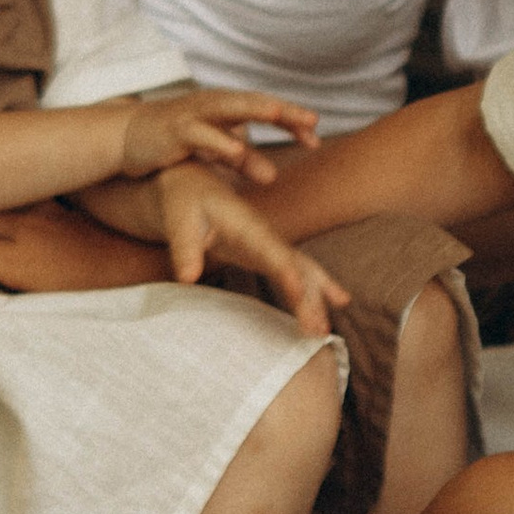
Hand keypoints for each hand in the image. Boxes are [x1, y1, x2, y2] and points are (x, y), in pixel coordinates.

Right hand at [0, 201, 166, 292]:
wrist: (139, 271)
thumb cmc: (93, 298)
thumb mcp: (40, 309)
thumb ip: (0, 299)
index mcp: (15, 261)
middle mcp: (24, 230)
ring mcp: (43, 213)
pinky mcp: (60, 207)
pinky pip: (21, 194)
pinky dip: (4, 199)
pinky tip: (6, 209)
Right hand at [111, 86, 319, 184]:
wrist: (127, 136)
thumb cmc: (175, 141)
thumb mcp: (213, 151)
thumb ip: (242, 160)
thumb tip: (273, 177)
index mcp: (226, 110)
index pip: (266, 110)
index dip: (292, 121)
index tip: (316, 139)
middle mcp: (214, 106)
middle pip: (255, 104)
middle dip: (283, 111)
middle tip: (312, 121)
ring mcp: (194, 114)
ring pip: (229, 108)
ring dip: (253, 110)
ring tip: (278, 115)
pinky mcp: (175, 130)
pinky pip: (200, 132)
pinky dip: (218, 138)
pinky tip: (235, 148)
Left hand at [152, 164, 343, 337]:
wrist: (189, 183)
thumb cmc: (183, 200)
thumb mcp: (178, 219)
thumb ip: (184, 247)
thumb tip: (187, 278)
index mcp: (246, 225)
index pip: (273, 252)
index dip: (287, 273)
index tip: (299, 295)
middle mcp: (265, 234)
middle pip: (296, 265)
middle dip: (310, 295)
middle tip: (318, 329)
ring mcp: (268, 243)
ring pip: (303, 269)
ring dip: (316, 297)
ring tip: (324, 331)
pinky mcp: (265, 252)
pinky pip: (296, 271)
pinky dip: (314, 288)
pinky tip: (336, 303)